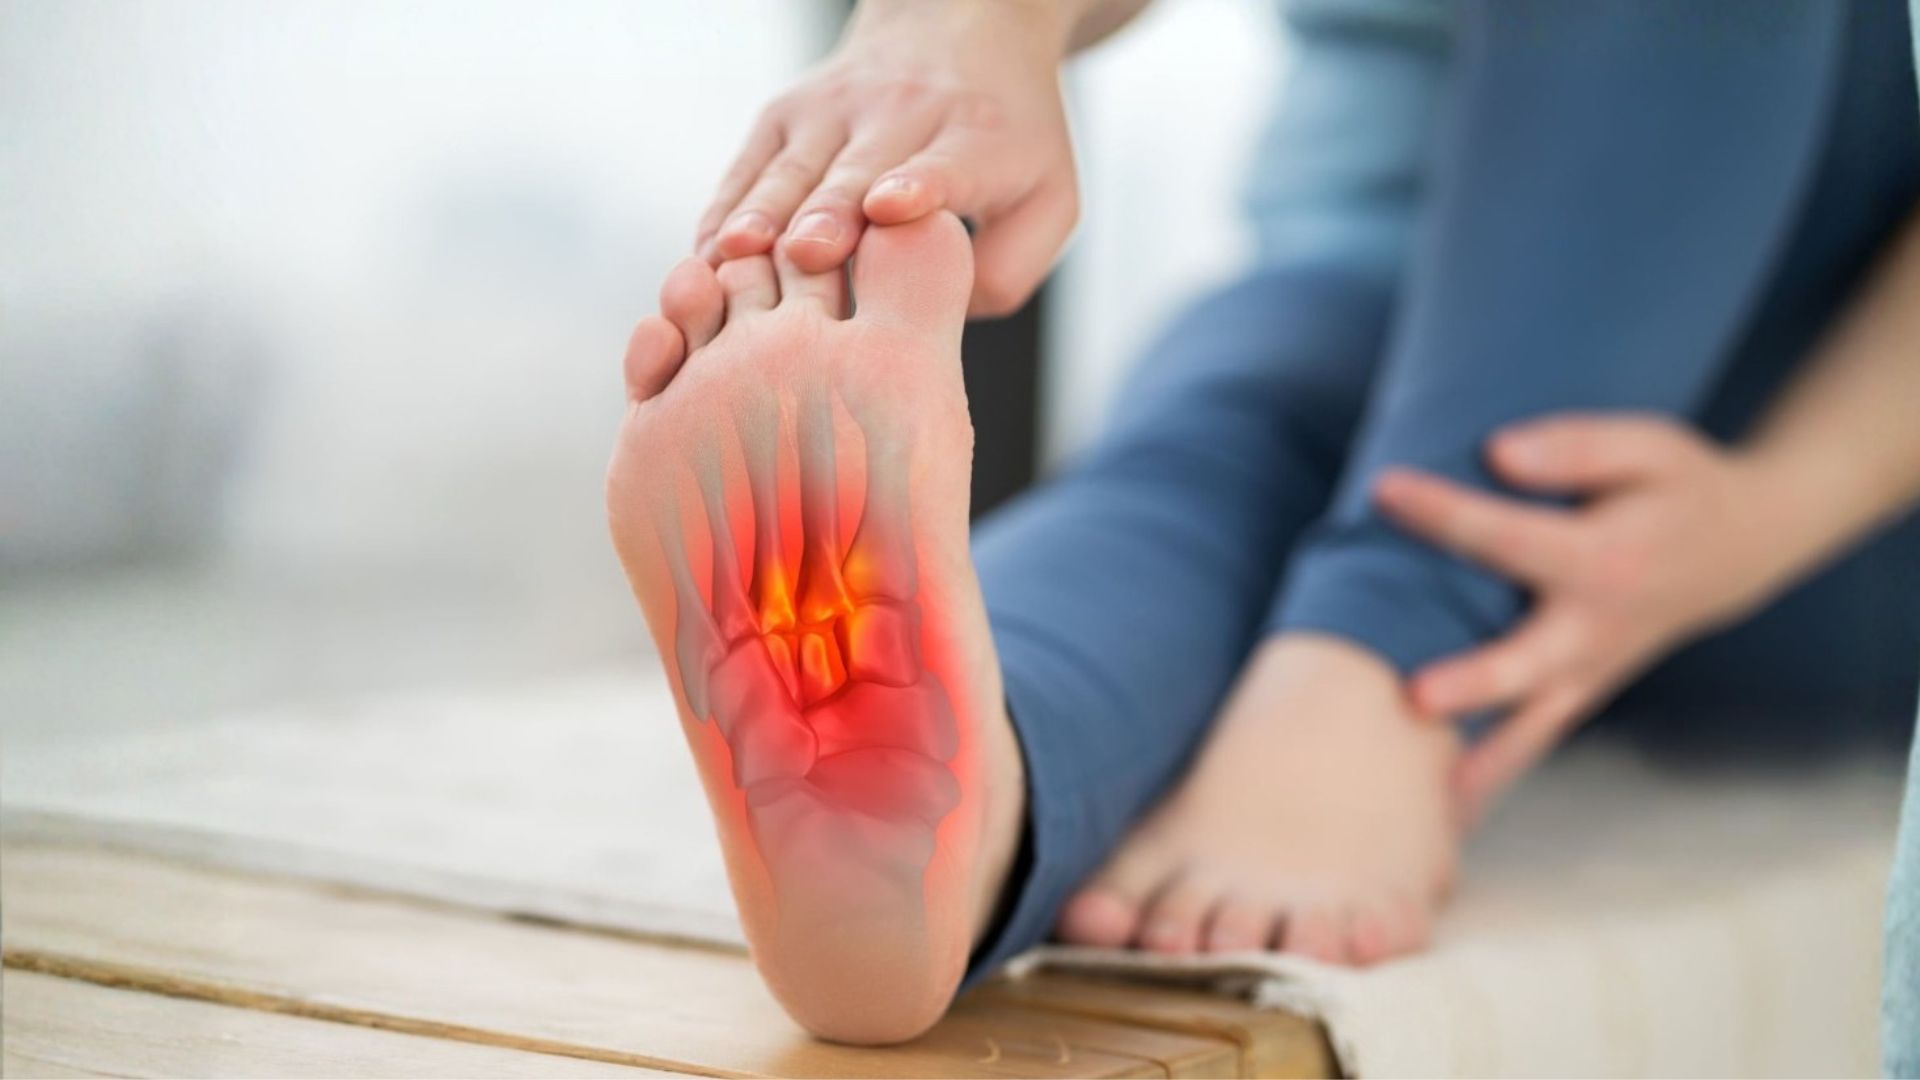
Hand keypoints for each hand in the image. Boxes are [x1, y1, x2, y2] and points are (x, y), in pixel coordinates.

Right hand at [695, 1, 1079, 316]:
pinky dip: (725, 213)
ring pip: (791, 171)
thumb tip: (930, 321)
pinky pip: (746, 170)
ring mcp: (834, 109)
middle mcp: (902, 114)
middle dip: (829, 212)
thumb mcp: (1049, 201)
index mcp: (975, 139)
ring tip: (733, 254)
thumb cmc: (1007, 144)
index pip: (943, 166)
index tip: (893, 205)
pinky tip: (705, 256)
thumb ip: (1007, 270)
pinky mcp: (783, 114)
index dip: (919, 186)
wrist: (962, 30)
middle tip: (809, 252)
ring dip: (761, 213)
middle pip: (855, 173)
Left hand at [1372, 414, 1793, 820]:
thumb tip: (1499, 454)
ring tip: (1417, 806)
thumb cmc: (1677, 488)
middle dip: (1473, 682)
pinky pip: (1532, 742)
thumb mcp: (1648, 447)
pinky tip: (1437, 819)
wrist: (1739, 548)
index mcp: (1603, 559)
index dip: (1444, 511)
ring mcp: (1588, 672)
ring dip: (1474, 764)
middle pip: (1525, 662)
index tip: (1384, 488)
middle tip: (1415, 696)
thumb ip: (1577, 446)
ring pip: (1527, 727)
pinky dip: (1490, 778)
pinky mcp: (1580, 693)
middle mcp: (1593, 629)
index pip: (1508, 535)